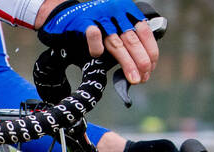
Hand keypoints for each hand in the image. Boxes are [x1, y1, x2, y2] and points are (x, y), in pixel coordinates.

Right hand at [35, 0, 160, 83]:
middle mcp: (115, 12)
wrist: (63, 16)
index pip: (144, 32)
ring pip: (116, 42)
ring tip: (133, 78)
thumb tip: (139, 66)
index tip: (150, 68)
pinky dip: (96, 47)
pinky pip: (93, 34)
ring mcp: (99, 16)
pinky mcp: (83, 21)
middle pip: (132, 39)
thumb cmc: (88, 28)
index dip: (150, 51)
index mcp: (126, 12)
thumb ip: (124, 42)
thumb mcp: (111, 29)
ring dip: (127, 62)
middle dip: (141, 60)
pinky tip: (98, 56)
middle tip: (144, 77)